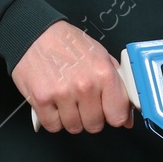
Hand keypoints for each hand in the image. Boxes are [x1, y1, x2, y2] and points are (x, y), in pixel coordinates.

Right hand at [12, 21, 132, 133]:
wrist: (35, 34)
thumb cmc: (67, 43)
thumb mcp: (100, 56)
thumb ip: (117, 85)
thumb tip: (127, 117)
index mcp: (104, 73)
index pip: (118, 115)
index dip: (113, 116)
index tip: (108, 112)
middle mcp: (85, 85)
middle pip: (95, 125)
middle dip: (90, 117)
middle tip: (83, 101)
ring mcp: (62, 94)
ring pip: (74, 127)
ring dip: (70, 118)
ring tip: (66, 99)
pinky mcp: (42, 100)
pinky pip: (53, 126)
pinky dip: (52, 118)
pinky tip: (53, 102)